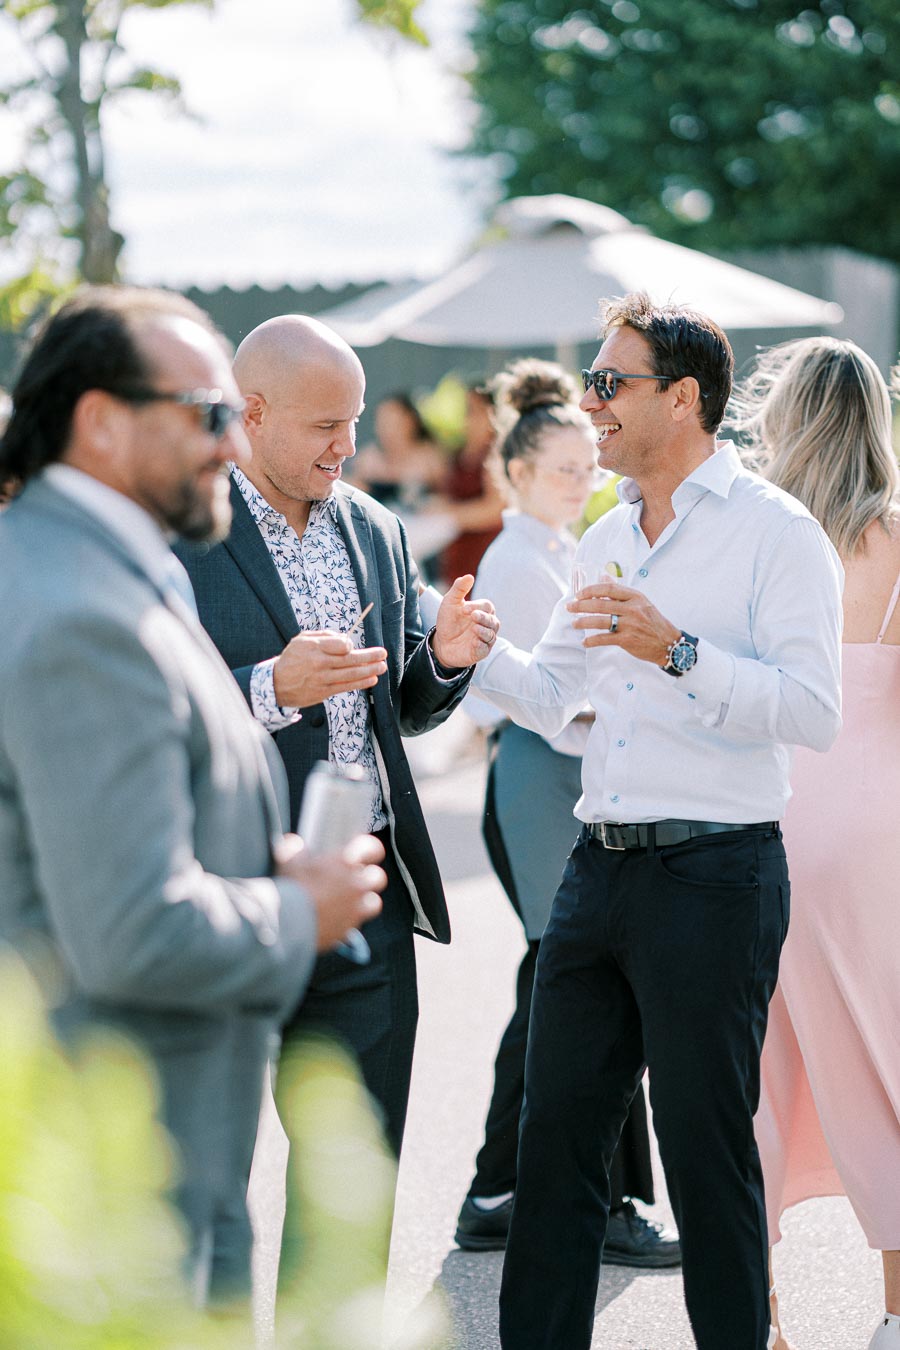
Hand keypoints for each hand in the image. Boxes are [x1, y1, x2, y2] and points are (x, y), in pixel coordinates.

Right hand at [273, 631, 387, 707]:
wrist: (276, 684)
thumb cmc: (292, 658)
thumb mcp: (302, 639)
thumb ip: (324, 636)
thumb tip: (346, 640)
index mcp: (313, 647)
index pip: (339, 645)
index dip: (350, 645)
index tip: (353, 646)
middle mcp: (319, 663)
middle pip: (350, 659)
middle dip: (369, 657)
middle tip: (383, 653)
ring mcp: (322, 679)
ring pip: (351, 674)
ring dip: (370, 670)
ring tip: (382, 666)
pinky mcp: (323, 692)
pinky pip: (346, 687)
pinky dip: (361, 683)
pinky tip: (372, 679)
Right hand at [275, 833, 385, 951]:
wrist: (288, 923)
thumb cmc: (291, 888)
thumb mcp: (287, 860)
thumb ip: (293, 848)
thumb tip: (294, 844)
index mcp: (345, 862)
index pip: (372, 848)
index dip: (371, 849)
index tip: (367, 852)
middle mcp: (356, 884)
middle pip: (378, 877)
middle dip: (370, 877)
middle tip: (355, 878)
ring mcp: (355, 908)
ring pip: (374, 902)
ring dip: (365, 900)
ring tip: (351, 900)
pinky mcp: (348, 928)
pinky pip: (358, 923)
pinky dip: (351, 920)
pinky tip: (337, 918)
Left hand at [433, 574, 499, 667]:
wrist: (440, 642)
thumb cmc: (449, 620)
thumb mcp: (450, 602)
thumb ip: (459, 589)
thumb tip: (469, 576)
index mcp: (482, 611)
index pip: (487, 606)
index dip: (478, 606)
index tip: (464, 609)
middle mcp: (487, 625)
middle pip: (493, 621)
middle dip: (484, 618)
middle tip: (473, 616)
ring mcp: (485, 639)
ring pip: (491, 635)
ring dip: (484, 631)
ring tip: (474, 629)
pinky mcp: (480, 652)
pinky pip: (485, 649)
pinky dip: (481, 645)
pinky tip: (474, 642)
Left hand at [568, 580, 680, 666]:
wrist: (669, 643)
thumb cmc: (653, 621)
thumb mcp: (641, 602)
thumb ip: (621, 592)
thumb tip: (604, 577)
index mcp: (635, 597)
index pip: (609, 588)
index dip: (592, 590)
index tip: (579, 593)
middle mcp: (633, 609)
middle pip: (601, 604)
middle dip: (581, 605)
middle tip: (570, 607)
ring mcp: (630, 625)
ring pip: (601, 621)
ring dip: (583, 622)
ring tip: (574, 623)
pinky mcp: (628, 640)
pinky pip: (605, 639)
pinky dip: (592, 641)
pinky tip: (585, 642)